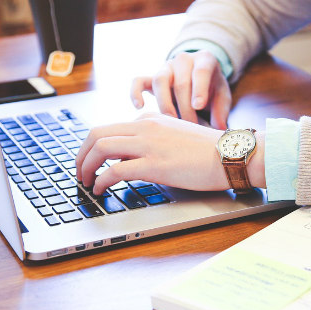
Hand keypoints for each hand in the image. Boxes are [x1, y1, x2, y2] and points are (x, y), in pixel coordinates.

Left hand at [76, 113, 229, 194]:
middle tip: (79, 171)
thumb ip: (153, 141)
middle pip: (97, 133)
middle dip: (81, 154)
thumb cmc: (209, 151)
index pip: (110, 128)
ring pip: (101, 148)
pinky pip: (115, 170)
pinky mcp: (154, 164)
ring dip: (86, 166)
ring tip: (85, 182)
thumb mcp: (175, 137)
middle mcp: (145, 127)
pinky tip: (101, 190)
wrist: (231, 154)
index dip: (93, 147)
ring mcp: (149, 144)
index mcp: (150, 120)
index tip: (91, 161)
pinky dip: (101, 181)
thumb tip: (129, 159)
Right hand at [130, 50, 230, 128]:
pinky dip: (135, 92)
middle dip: (185, 107)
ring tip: (171, 122)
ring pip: (160, 80)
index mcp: (205, 60)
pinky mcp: (151, 77)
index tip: (198, 106)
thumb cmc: (212, 88)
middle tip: (191, 126)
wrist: (199, 77)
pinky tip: (139, 107)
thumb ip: (221, 110)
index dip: (199, 89)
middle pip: (180, 82)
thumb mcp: (222, 96)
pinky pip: (138, 81)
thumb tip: (219, 129)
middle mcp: (184, 60)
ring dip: (165, 104)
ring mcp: (166, 67)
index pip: (201, 71)